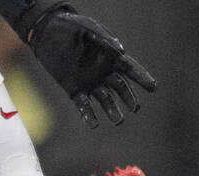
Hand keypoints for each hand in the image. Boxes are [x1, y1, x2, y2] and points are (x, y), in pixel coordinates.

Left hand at [28, 10, 156, 127]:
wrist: (46, 31)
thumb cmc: (71, 26)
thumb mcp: (88, 28)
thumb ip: (104, 39)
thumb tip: (120, 51)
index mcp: (110, 58)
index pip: (130, 69)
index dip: (142, 78)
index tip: (152, 87)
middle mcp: (104, 73)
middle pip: (121, 88)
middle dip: (128, 98)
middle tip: (134, 108)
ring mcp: (90, 83)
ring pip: (106, 100)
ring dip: (112, 111)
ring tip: (118, 121)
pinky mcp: (75, 90)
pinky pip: (84, 105)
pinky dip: (89, 115)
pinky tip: (93, 125)